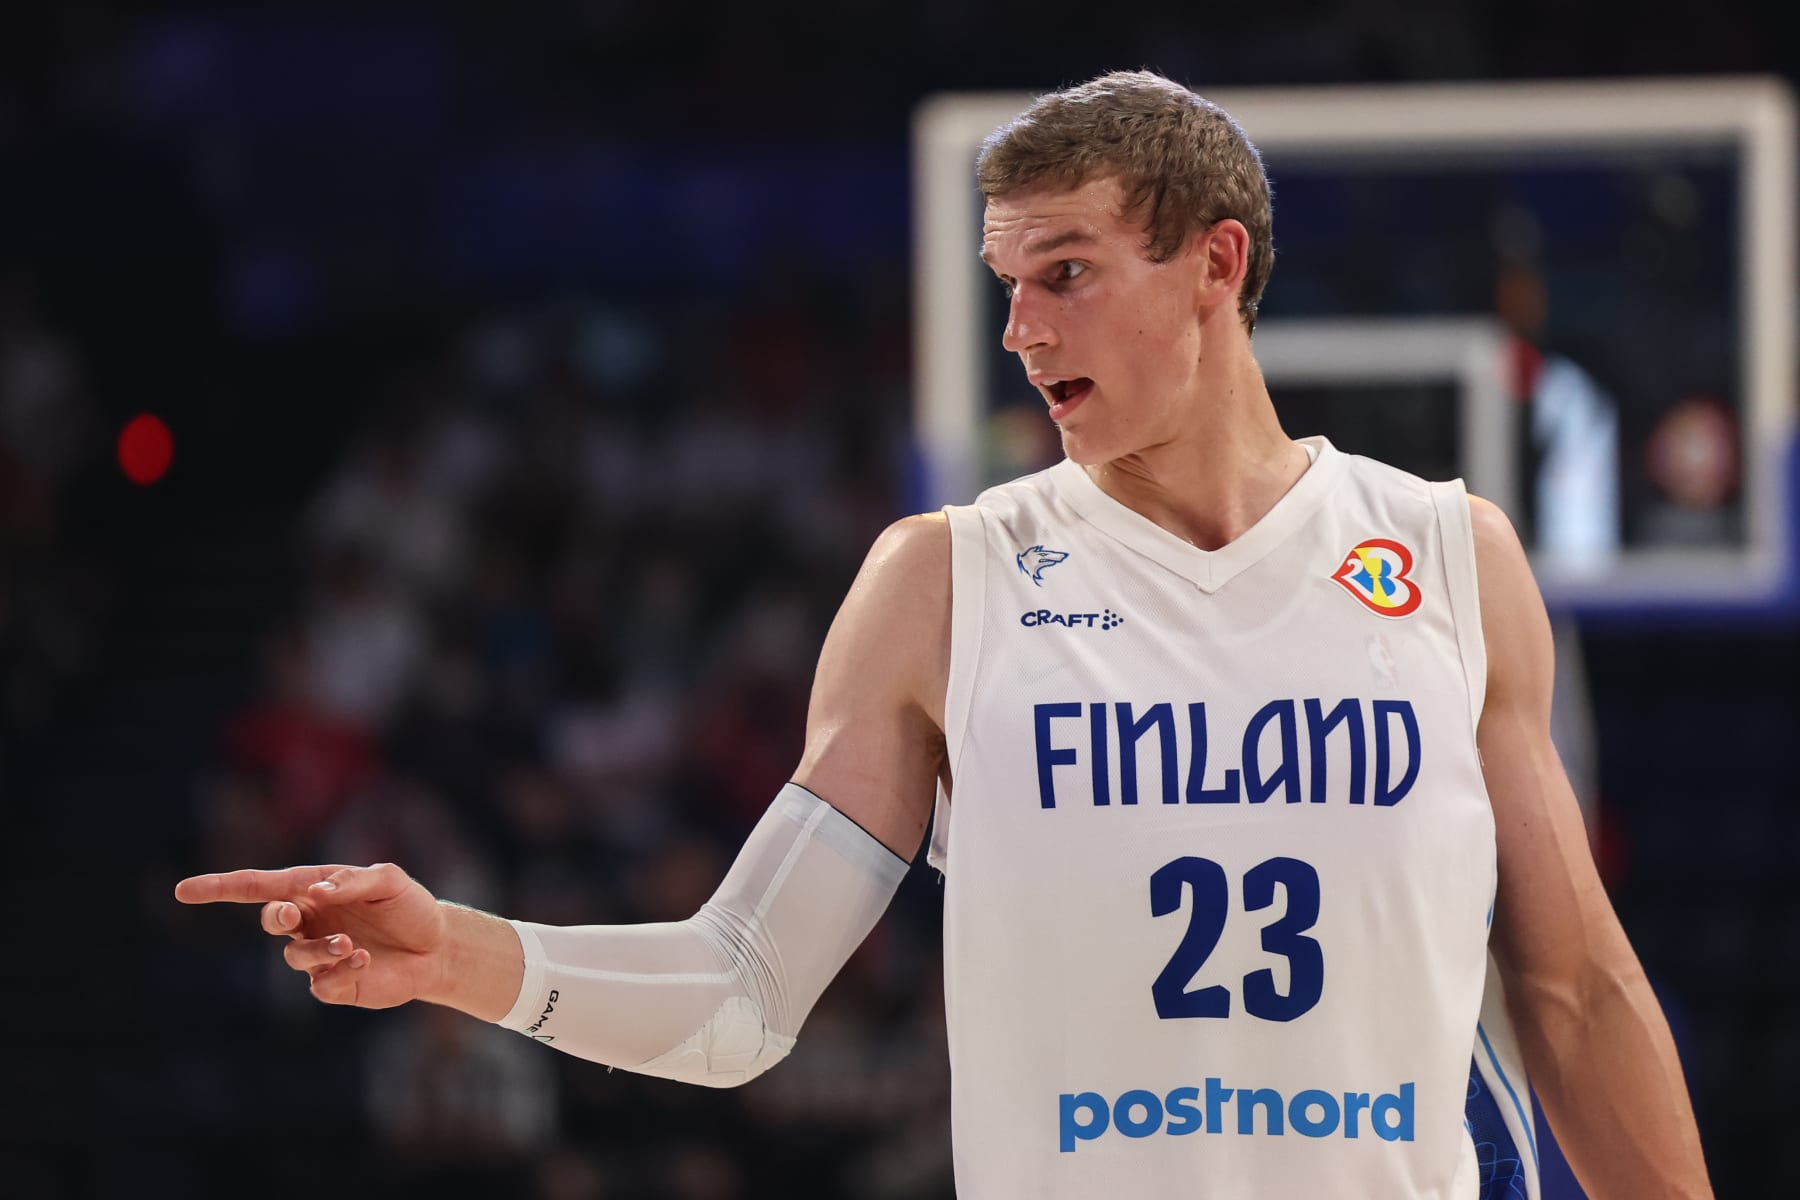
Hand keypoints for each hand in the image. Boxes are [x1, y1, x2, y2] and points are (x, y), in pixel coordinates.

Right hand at [175, 863, 448, 1008]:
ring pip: (295, 955)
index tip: (183, 891)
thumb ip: (352, 880)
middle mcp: (309, 922)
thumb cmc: (411, 906)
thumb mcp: (389, 880)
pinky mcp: (334, 983)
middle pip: (270, 919)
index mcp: (313, 889)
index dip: (220, 888)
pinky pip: (320, 982)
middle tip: (293, 915)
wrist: (438, 947)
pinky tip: (364, 960)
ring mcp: (319, 955)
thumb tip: (315, 892)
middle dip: (276, 917)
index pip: (259, 887)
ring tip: (351, 944)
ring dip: (319, 948)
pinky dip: (340, 970)